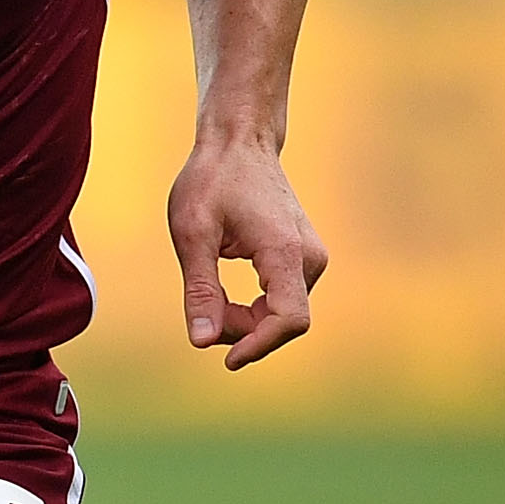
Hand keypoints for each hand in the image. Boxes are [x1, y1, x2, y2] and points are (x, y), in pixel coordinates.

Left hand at [167, 133, 327, 370]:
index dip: (259, 345)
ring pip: (284, 313)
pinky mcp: (304, 257)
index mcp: (284, 250)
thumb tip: (202, 341)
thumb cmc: (212, 180)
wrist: (239, 143)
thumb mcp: (193, 232)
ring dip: (248, 320)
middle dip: (243, 331)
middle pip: (284, 321)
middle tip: (203, 313)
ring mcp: (311, 256)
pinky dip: (256, 307)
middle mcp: (309, 256)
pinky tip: (226, 294)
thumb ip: (200, 288)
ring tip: (210, 295)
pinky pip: (285, 299)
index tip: (227, 360)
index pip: (289, 319)